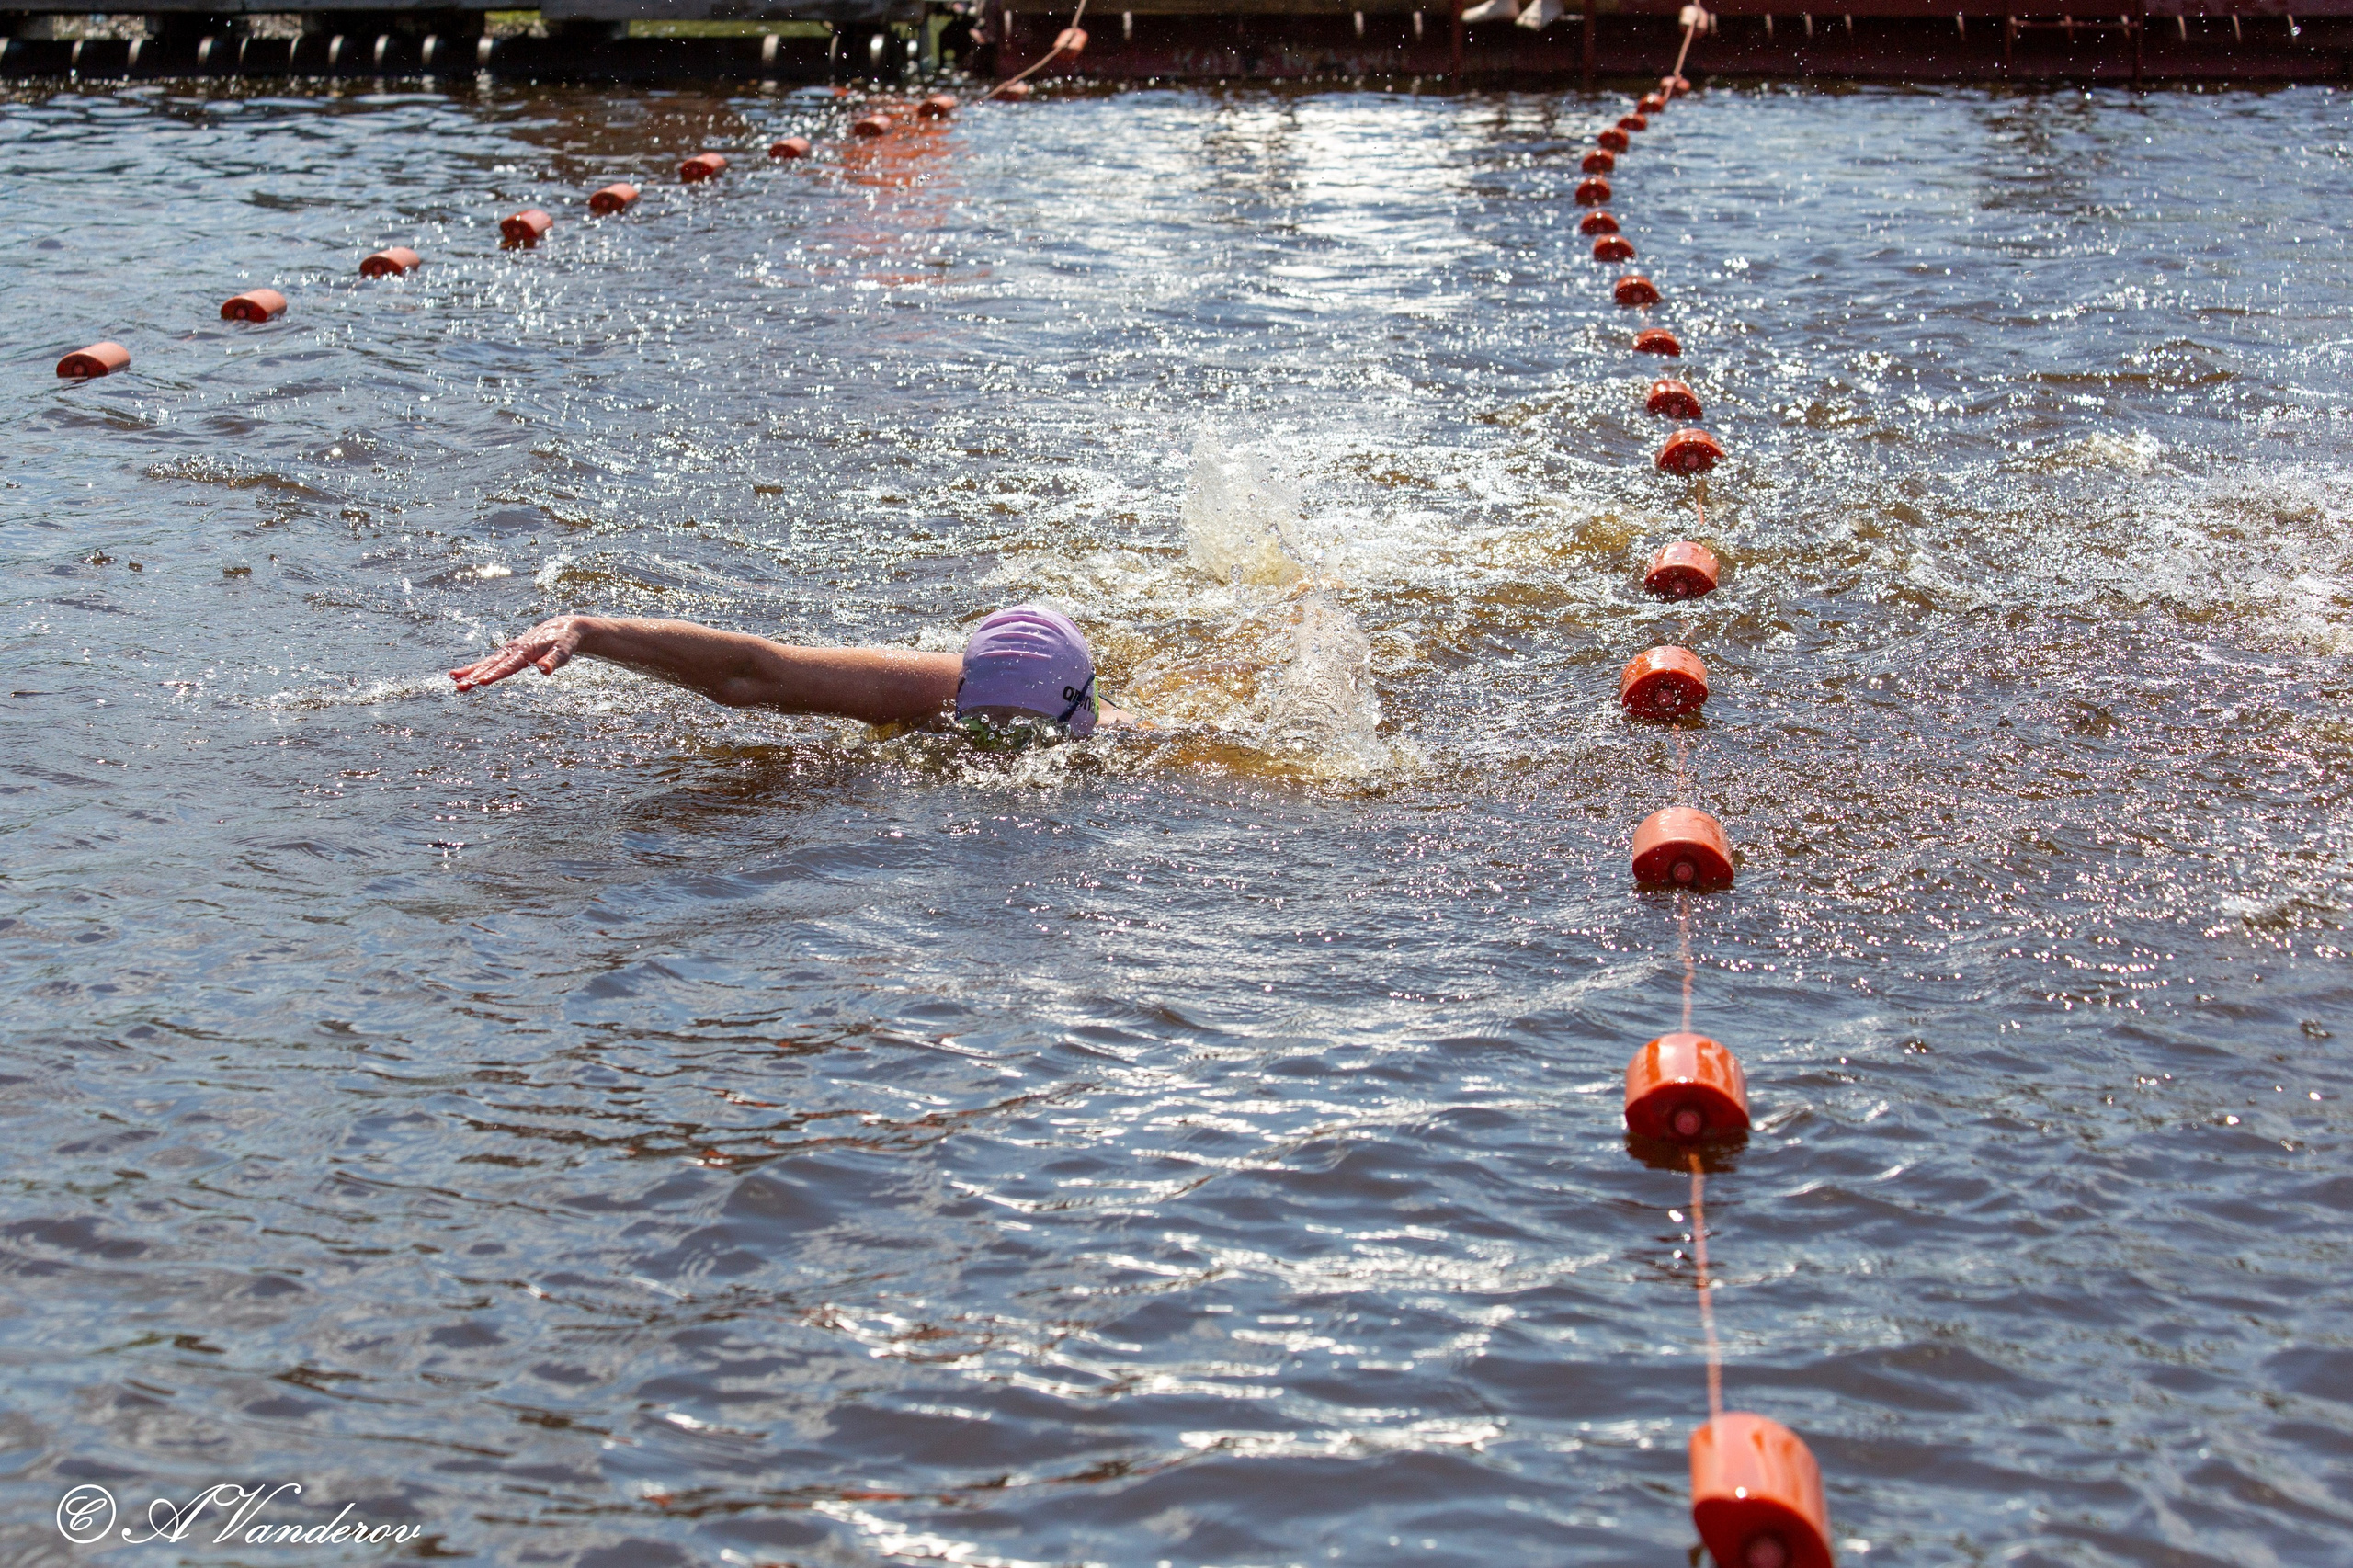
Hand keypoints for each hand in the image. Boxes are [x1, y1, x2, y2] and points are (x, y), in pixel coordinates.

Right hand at [449, 615, 589, 691]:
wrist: (562, 627)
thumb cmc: (564, 642)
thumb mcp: (563, 652)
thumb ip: (553, 661)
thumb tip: (545, 671)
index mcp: (526, 650)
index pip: (509, 665)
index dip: (495, 674)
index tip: (481, 682)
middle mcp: (513, 649)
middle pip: (492, 664)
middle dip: (475, 675)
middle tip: (459, 686)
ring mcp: (508, 651)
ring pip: (487, 662)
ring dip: (470, 671)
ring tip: (453, 680)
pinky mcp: (507, 653)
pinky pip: (489, 661)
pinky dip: (475, 668)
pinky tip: (460, 675)